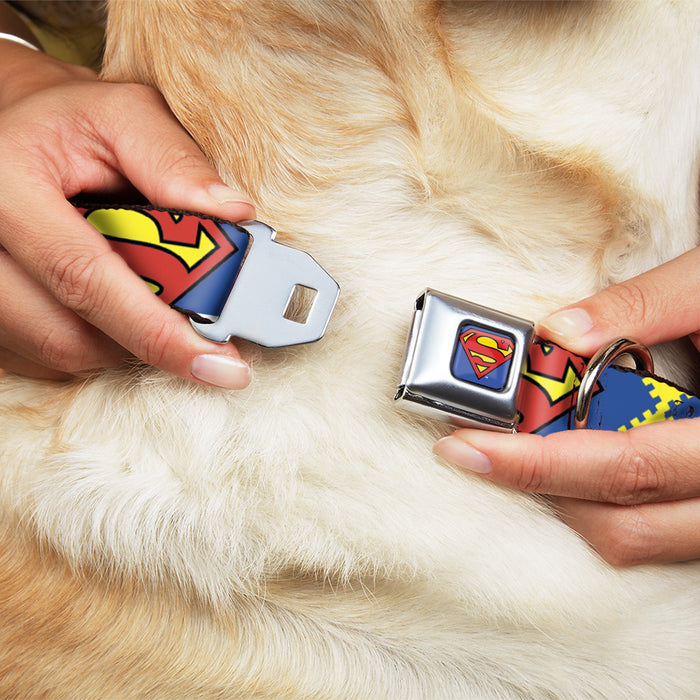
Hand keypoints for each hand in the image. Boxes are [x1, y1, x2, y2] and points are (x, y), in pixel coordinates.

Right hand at [0, 40, 254, 386]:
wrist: (11, 130)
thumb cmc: (70, 122)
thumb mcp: (123, 115)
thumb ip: (175, 160)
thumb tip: (234, 214)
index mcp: (6, 186)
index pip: (85, 278)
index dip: (156, 331)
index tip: (219, 364)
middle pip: (68, 334)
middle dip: (149, 343)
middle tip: (204, 340)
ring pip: (58, 353)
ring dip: (123, 343)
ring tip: (155, 306)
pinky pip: (43, 357)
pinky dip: (94, 343)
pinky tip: (115, 309)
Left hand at [434, 246, 699, 565]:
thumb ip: (645, 305)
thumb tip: (558, 333)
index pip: (626, 466)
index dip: (537, 463)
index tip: (466, 446)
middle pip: (623, 523)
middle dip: (537, 486)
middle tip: (474, 448)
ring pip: (639, 540)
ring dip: (569, 501)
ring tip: (520, 452)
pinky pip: (657, 533)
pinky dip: (604, 503)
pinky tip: (574, 461)